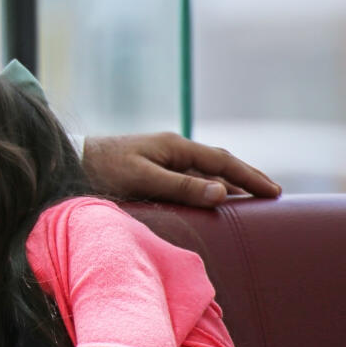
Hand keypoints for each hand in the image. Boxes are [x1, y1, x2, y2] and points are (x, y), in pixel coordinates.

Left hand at [82, 132, 280, 207]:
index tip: (274, 191)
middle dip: (247, 177)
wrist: (71, 161)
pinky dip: (209, 186)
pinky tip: (215, 199)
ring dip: (230, 183)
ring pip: (206, 170)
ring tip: (252, 200)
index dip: (249, 176)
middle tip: (273, 195)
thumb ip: (181, 185)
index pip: (222, 161)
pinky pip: (191, 177)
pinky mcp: (153, 169)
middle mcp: (173, 149)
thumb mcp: (143, 178)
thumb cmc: (103, 169)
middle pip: (219, 163)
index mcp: (174, 146)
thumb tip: (222, 192)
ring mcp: (163, 158)